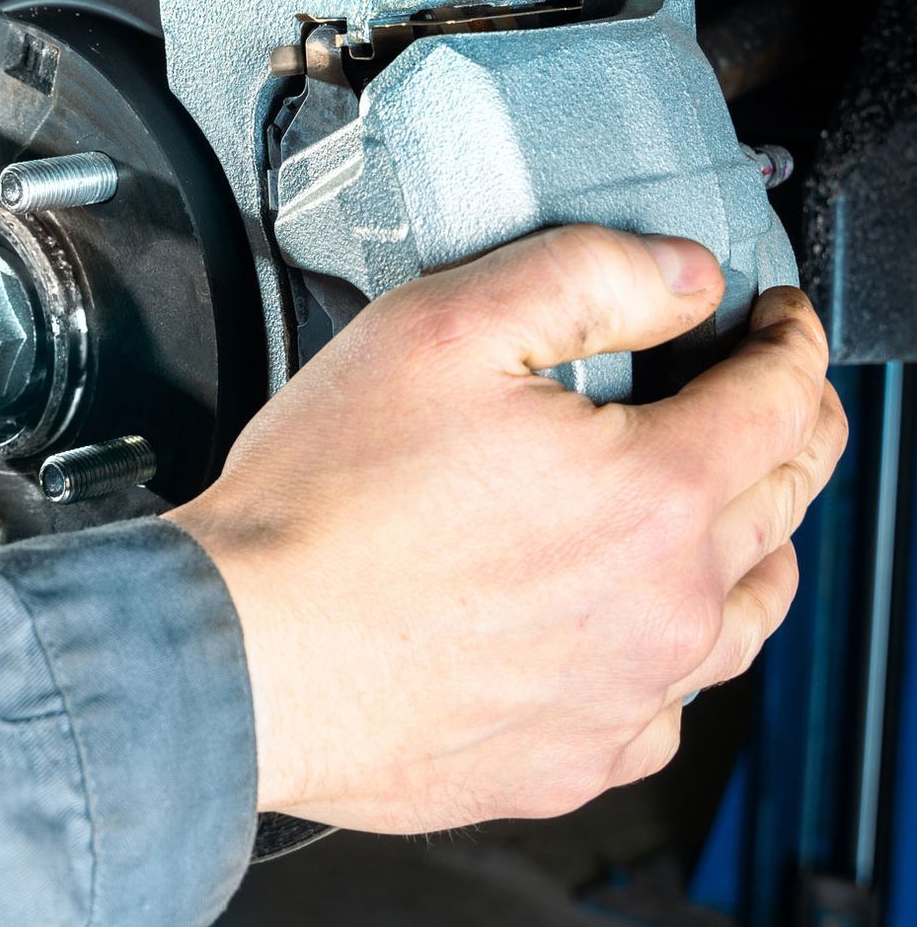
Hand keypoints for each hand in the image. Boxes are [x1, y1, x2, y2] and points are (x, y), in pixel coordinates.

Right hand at [168, 225, 845, 831]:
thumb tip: (682, 276)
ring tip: (727, 509)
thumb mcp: (438, 328)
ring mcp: (626, 697)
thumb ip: (582, 276)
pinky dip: (677, 652)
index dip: (789, 340)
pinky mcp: (574, 760)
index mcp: (654, 492)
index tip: (776, 322)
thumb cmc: (323, 506)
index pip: (781, 398)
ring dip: (755, 544)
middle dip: (791, 429)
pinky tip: (634, 626)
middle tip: (768, 395)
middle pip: (784, 501)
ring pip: (748, 614)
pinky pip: (671, 707)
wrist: (245, 654)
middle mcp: (666, 606)